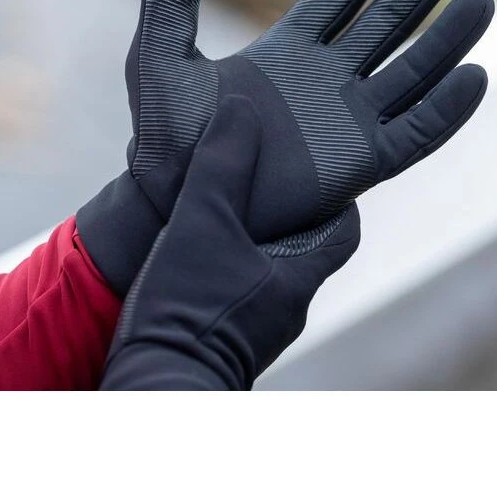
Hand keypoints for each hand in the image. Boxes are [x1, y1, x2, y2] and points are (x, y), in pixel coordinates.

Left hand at [79, 0, 492, 294]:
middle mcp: (324, 82)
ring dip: (445, 38)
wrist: (182, 201)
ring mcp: (347, 123)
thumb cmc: (165, 136)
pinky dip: (446, 109)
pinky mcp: (361, 164)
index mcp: (286, 53)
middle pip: (385, 23)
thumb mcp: (160, 56)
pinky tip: (473, 76)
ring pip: (411, 72)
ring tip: (480, 0)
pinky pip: (415, 133)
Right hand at [101, 96, 360, 389]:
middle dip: (287, 210)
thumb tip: (242, 110)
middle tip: (262, 175)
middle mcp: (285, 305)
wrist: (152, 386)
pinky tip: (194, 248)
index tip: (322, 166)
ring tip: (221, 203)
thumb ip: (222, 165)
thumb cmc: (186, 311)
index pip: (344, 229)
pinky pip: (235, 288)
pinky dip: (225, 264)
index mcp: (297, 277)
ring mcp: (256, 325)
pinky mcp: (224, 337)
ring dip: (250, 238)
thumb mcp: (203, 223)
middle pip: (303, 245)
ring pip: (265, 267)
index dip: (339, 196)